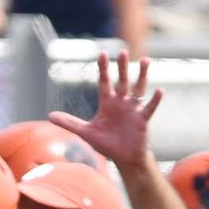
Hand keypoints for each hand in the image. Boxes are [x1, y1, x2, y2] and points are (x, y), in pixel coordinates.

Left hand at [48, 51, 161, 170]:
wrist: (123, 157)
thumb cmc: (106, 143)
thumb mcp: (85, 132)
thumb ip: (69, 123)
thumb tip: (49, 116)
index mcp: (107, 103)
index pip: (104, 82)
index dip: (103, 69)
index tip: (102, 53)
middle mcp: (121, 102)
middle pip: (122, 81)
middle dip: (122, 67)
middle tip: (123, 51)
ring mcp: (133, 109)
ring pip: (139, 89)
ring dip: (142, 76)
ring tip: (145, 61)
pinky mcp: (142, 119)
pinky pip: (149, 108)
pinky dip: (154, 100)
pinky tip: (160, 90)